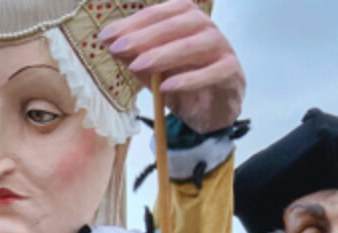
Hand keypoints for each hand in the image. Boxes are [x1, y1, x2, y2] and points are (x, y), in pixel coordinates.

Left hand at [99, 0, 244, 133]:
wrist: (211, 113)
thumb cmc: (183, 85)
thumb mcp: (153, 71)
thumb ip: (136, 56)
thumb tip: (110, 42)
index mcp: (186, 19)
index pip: (159, 13)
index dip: (132, 23)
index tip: (106, 37)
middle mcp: (206, 27)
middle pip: (176, 24)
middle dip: (144, 36)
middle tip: (117, 48)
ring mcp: (222, 48)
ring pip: (194, 44)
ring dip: (163, 54)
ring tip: (137, 66)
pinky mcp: (231, 73)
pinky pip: (212, 72)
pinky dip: (188, 80)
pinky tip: (165, 87)